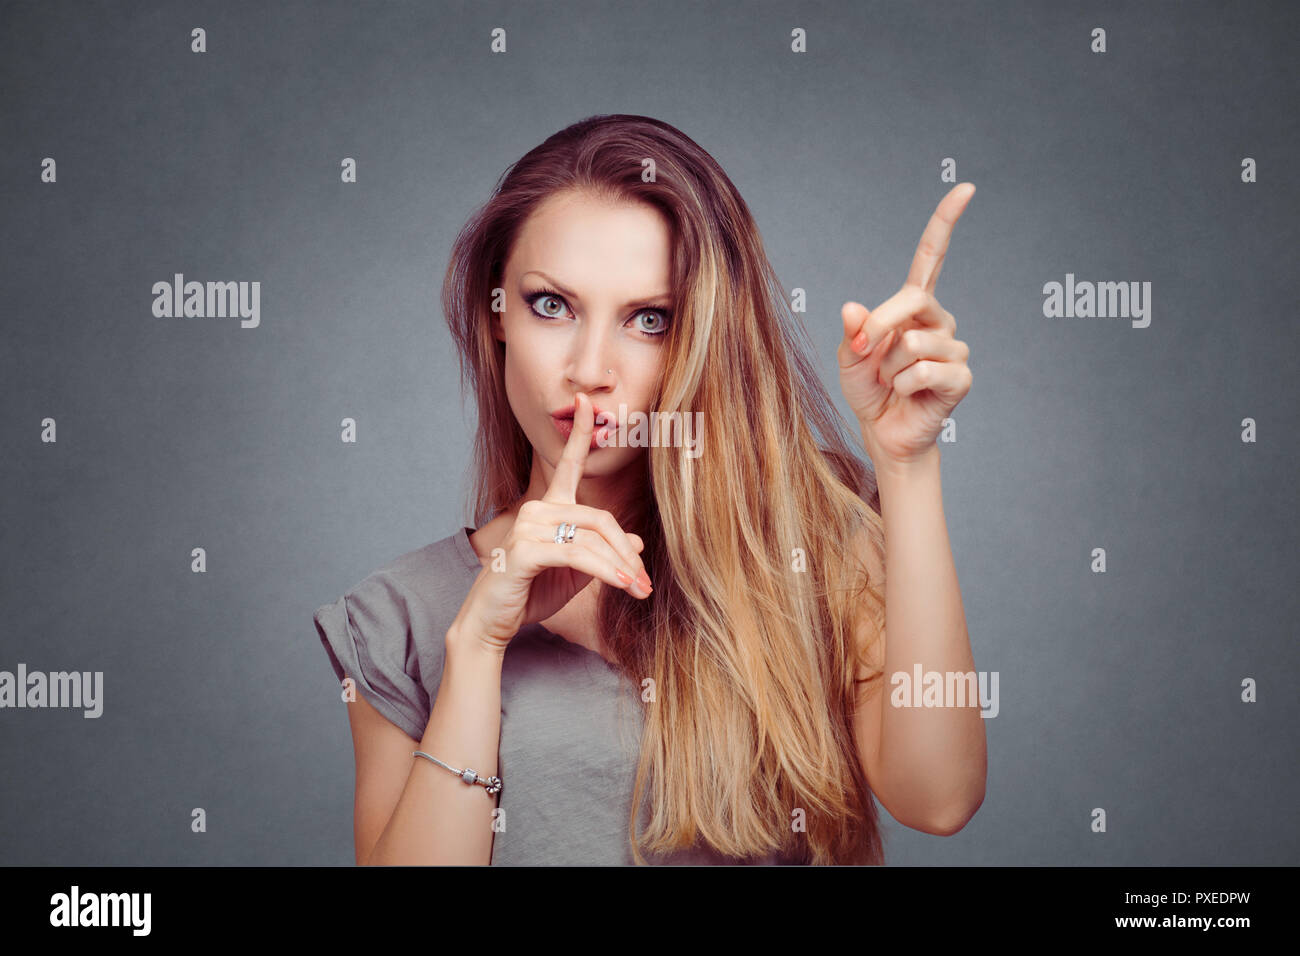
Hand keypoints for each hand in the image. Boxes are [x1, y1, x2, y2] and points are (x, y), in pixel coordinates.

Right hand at [450, 392, 651, 653]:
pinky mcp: (525, 549)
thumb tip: (637, 542)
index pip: (568, 464)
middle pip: (600, 518)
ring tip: (639, 590)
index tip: (586, 401)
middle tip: (645, 582)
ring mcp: (529, 527)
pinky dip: (605, 571)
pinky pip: (577, 555)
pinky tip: (621, 585)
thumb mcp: (576, 573)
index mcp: (549, 508)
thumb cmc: (531, 594)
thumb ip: (603, 554)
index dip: (579, 431)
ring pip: (592, 538)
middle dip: (627, 552)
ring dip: (621, 567)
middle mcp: (538, 510)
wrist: (492, 623)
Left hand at [837, 183, 975, 468]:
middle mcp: (939, 320)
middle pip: (910, 302)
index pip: (932, 257)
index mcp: (914, 306)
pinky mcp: (960, 377)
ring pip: (911, 343)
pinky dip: (902, 387)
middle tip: (864, 355)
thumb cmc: (868, 391)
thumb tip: (853, 307)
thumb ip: (853, 332)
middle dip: (877, 330)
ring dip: (888, 368)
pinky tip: (908, 395)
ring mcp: (954, 348)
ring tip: (894, 383)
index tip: (965, 188)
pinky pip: (921, 371)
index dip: (945, 223)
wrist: (884, 433)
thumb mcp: (848, 357)